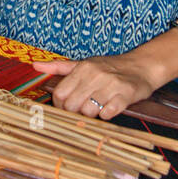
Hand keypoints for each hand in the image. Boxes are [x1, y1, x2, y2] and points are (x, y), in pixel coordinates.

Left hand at [31, 53, 156, 119]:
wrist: (142, 66)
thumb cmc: (110, 67)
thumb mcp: (84, 63)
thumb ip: (59, 67)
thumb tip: (35, 66)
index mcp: (82, 68)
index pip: (60, 94)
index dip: (61, 106)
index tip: (68, 108)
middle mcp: (95, 74)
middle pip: (72, 105)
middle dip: (75, 113)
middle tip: (83, 110)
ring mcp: (111, 84)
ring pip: (88, 111)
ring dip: (91, 115)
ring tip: (98, 108)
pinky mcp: (125, 95)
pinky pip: (107, 113)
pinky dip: (106, 115)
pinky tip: (109, 108)